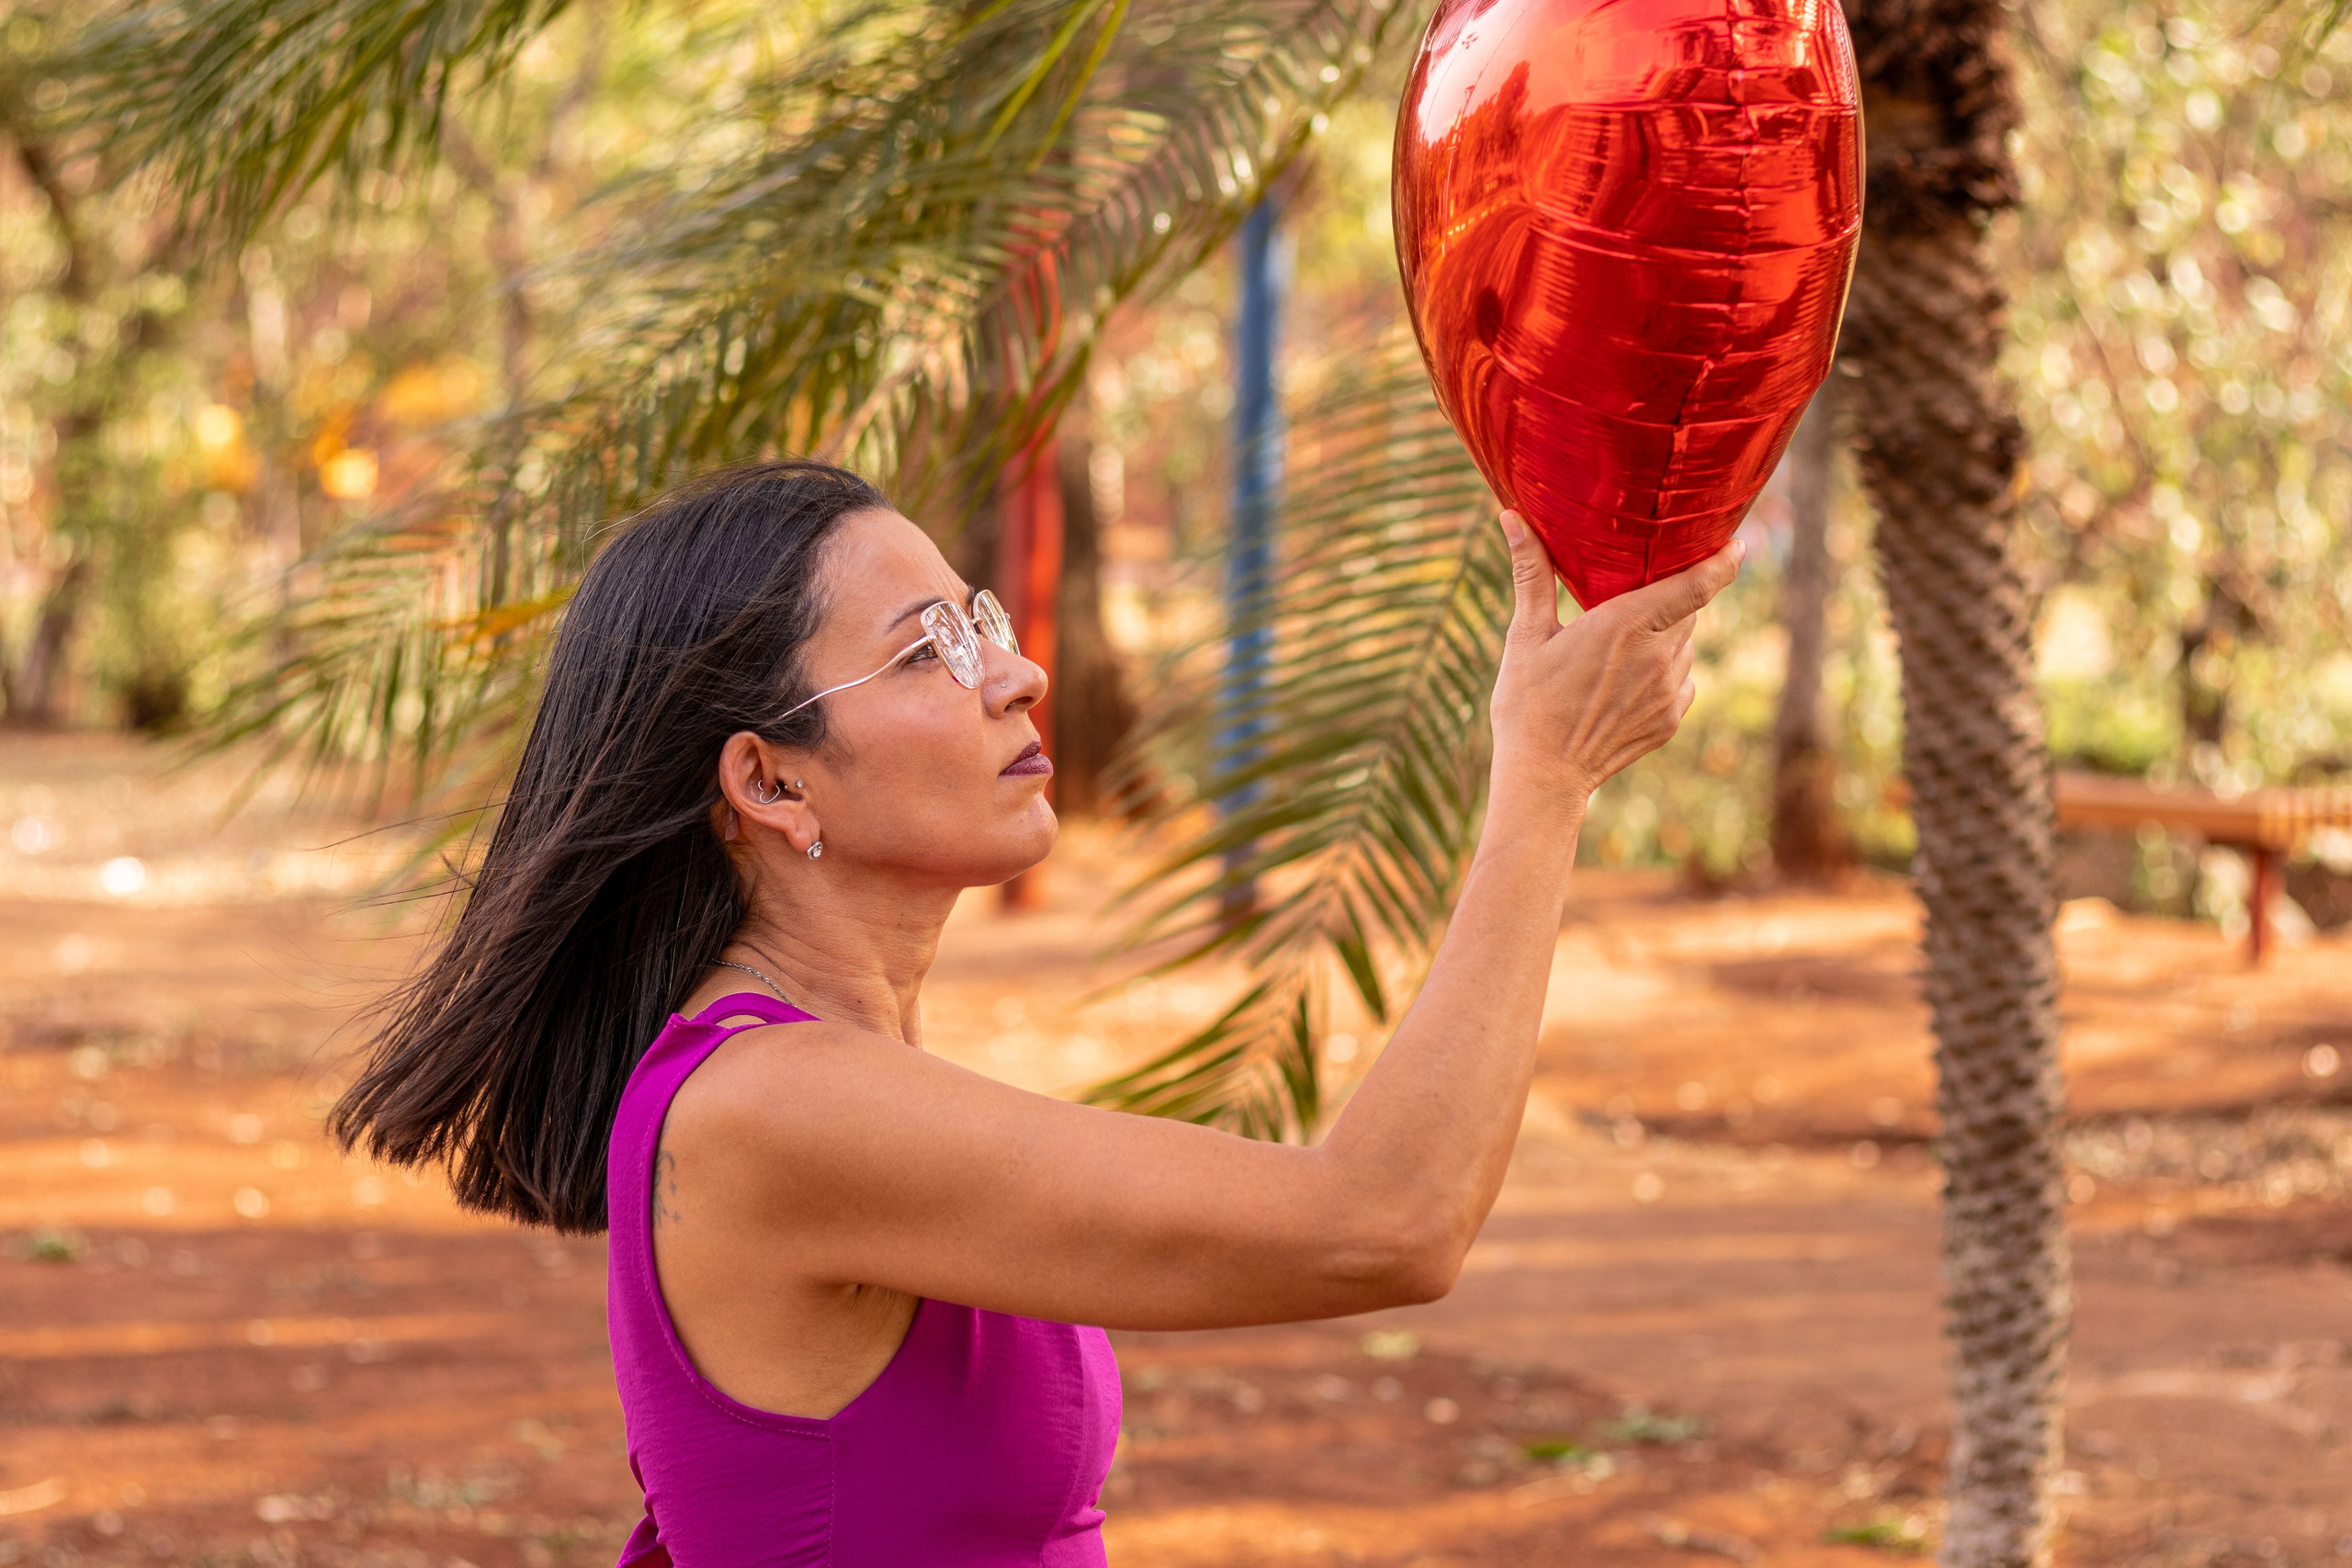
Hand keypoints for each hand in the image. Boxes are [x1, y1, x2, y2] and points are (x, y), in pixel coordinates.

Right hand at [1487, 511, 1742, 809]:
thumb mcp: (1526, 634)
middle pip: (1688, 610)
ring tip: (1624, 646)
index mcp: (1625, 624)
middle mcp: (1658, 655)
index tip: (1737, 544)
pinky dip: (1665, 673)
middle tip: (1644, 593)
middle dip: (1673, 598)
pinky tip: (1628, 681)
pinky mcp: (1671, 719)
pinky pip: (1682, 681)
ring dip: (1666, 637)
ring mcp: (1669, 691)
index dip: (1724, 561)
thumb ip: (1530, 573)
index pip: (1697, 584)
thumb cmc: (1528, 703)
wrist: (1543, 776)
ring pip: (1685, 646)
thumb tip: (1512, 517)